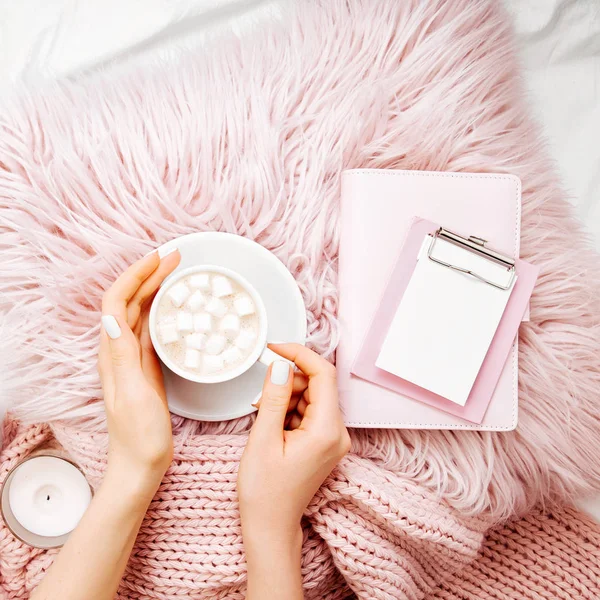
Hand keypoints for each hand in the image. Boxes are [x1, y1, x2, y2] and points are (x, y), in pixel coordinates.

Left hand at [98, 249, 179, 492]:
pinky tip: (177, 308)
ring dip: (156, 288)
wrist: (140, 464)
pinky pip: (153, 330)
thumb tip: (112, 316)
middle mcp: (119, 350)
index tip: (160, 259)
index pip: (117, 302)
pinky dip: (164, 311)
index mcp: (113, 353)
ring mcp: (133, 358)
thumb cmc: (138, 435)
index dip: (136, 276)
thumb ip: (123, 355)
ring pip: (141, 312)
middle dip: (149, 274)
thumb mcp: (133, 394)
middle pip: (130, 301)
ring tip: (177, 273)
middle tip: (176, 257)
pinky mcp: (146, 367)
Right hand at [238, 344, 350, 544]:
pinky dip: (289, 410)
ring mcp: (334, 438)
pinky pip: (309, 411)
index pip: (324, 374)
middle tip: (260, 399)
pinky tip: (272, 426)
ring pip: (311, 396)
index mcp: (327, 431)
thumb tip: (280, 364)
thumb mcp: (262, 439)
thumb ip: (273, 397)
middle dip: (287, 383)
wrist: (271, 527)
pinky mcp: (325, 442)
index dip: (299, 354)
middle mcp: (338, 432)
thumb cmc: (264, 492)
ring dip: (285, 397)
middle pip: (317, 385)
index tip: (274, 348)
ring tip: (264, 419)